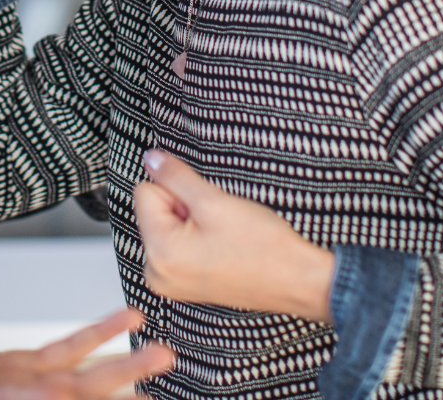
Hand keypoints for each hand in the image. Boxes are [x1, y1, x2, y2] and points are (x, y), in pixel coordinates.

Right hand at [0, 284, 173, 399]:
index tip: (96, 386)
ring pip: (77, 377)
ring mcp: (10, 382)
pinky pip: (62, 355)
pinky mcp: (10, 368)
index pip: (26, 394)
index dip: (62, 390)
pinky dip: (93, 339)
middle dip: (118, 380)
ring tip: (161, 349)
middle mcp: (2, 394)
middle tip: (162, 360)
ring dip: (119, 365)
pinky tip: (123, 321)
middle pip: (72, 393)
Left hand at [133, 150, 334, 323]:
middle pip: (154, 210)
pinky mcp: (183, 283)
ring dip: (192, 223)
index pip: (145, 192)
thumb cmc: (263, 248)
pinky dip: (196, 238)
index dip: (177, 189)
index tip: (205, 207)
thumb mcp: (213, 200)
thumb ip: (174, 175)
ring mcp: (169, 282)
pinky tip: (221, 247)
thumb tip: (150, 159)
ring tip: (222, 237)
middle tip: (217, 224)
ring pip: (167, 225)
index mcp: (159, 254)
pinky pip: (177, 244)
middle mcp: (156, 274)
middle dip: (184, 208)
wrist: (297, 280)